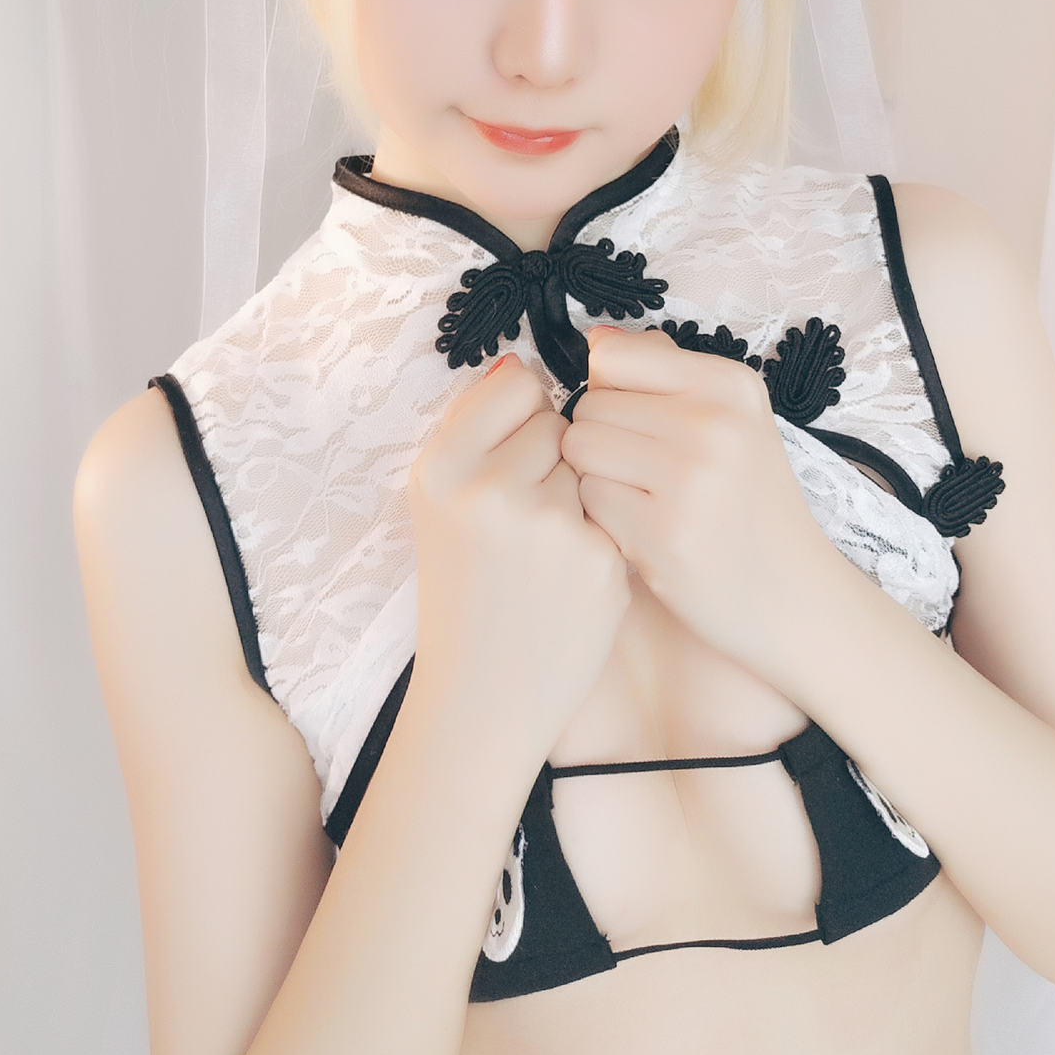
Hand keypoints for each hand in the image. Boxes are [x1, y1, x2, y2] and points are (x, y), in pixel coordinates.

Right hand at [406, 353, 631, 777]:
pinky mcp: (598, 557)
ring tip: (544, 546)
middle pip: (558, 419)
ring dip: (579, 490)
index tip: (509, 456)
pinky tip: (571, 573)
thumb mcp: (438, 499)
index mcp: (440, 467)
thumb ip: (475, 426)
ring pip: (592, 458)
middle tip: (522, 516)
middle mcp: (489, 489)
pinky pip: (615, 503)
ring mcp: (548, 525)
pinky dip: (601, 531)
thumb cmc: (466, 584)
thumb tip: (521, 363)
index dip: (521, 416)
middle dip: (551, 456)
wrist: (484, 692)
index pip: (514, 382)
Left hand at [560, 324, 824, 675]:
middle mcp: (714, 421)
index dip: (610, 392)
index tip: (640, 424)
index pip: (612, 356)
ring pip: (578, 447)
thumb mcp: (733, 419)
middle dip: (601, 438)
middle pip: (588, 403)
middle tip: (645, 473)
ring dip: (594, 476)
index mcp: (730, 383)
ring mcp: (689, 478)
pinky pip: (586, 498)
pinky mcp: (662, 533)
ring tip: (640, 499)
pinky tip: (642, 531)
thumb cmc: (749, 504)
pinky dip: (602, 517)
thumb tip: (596, 339)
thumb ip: (664, 372)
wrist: (795, 597)